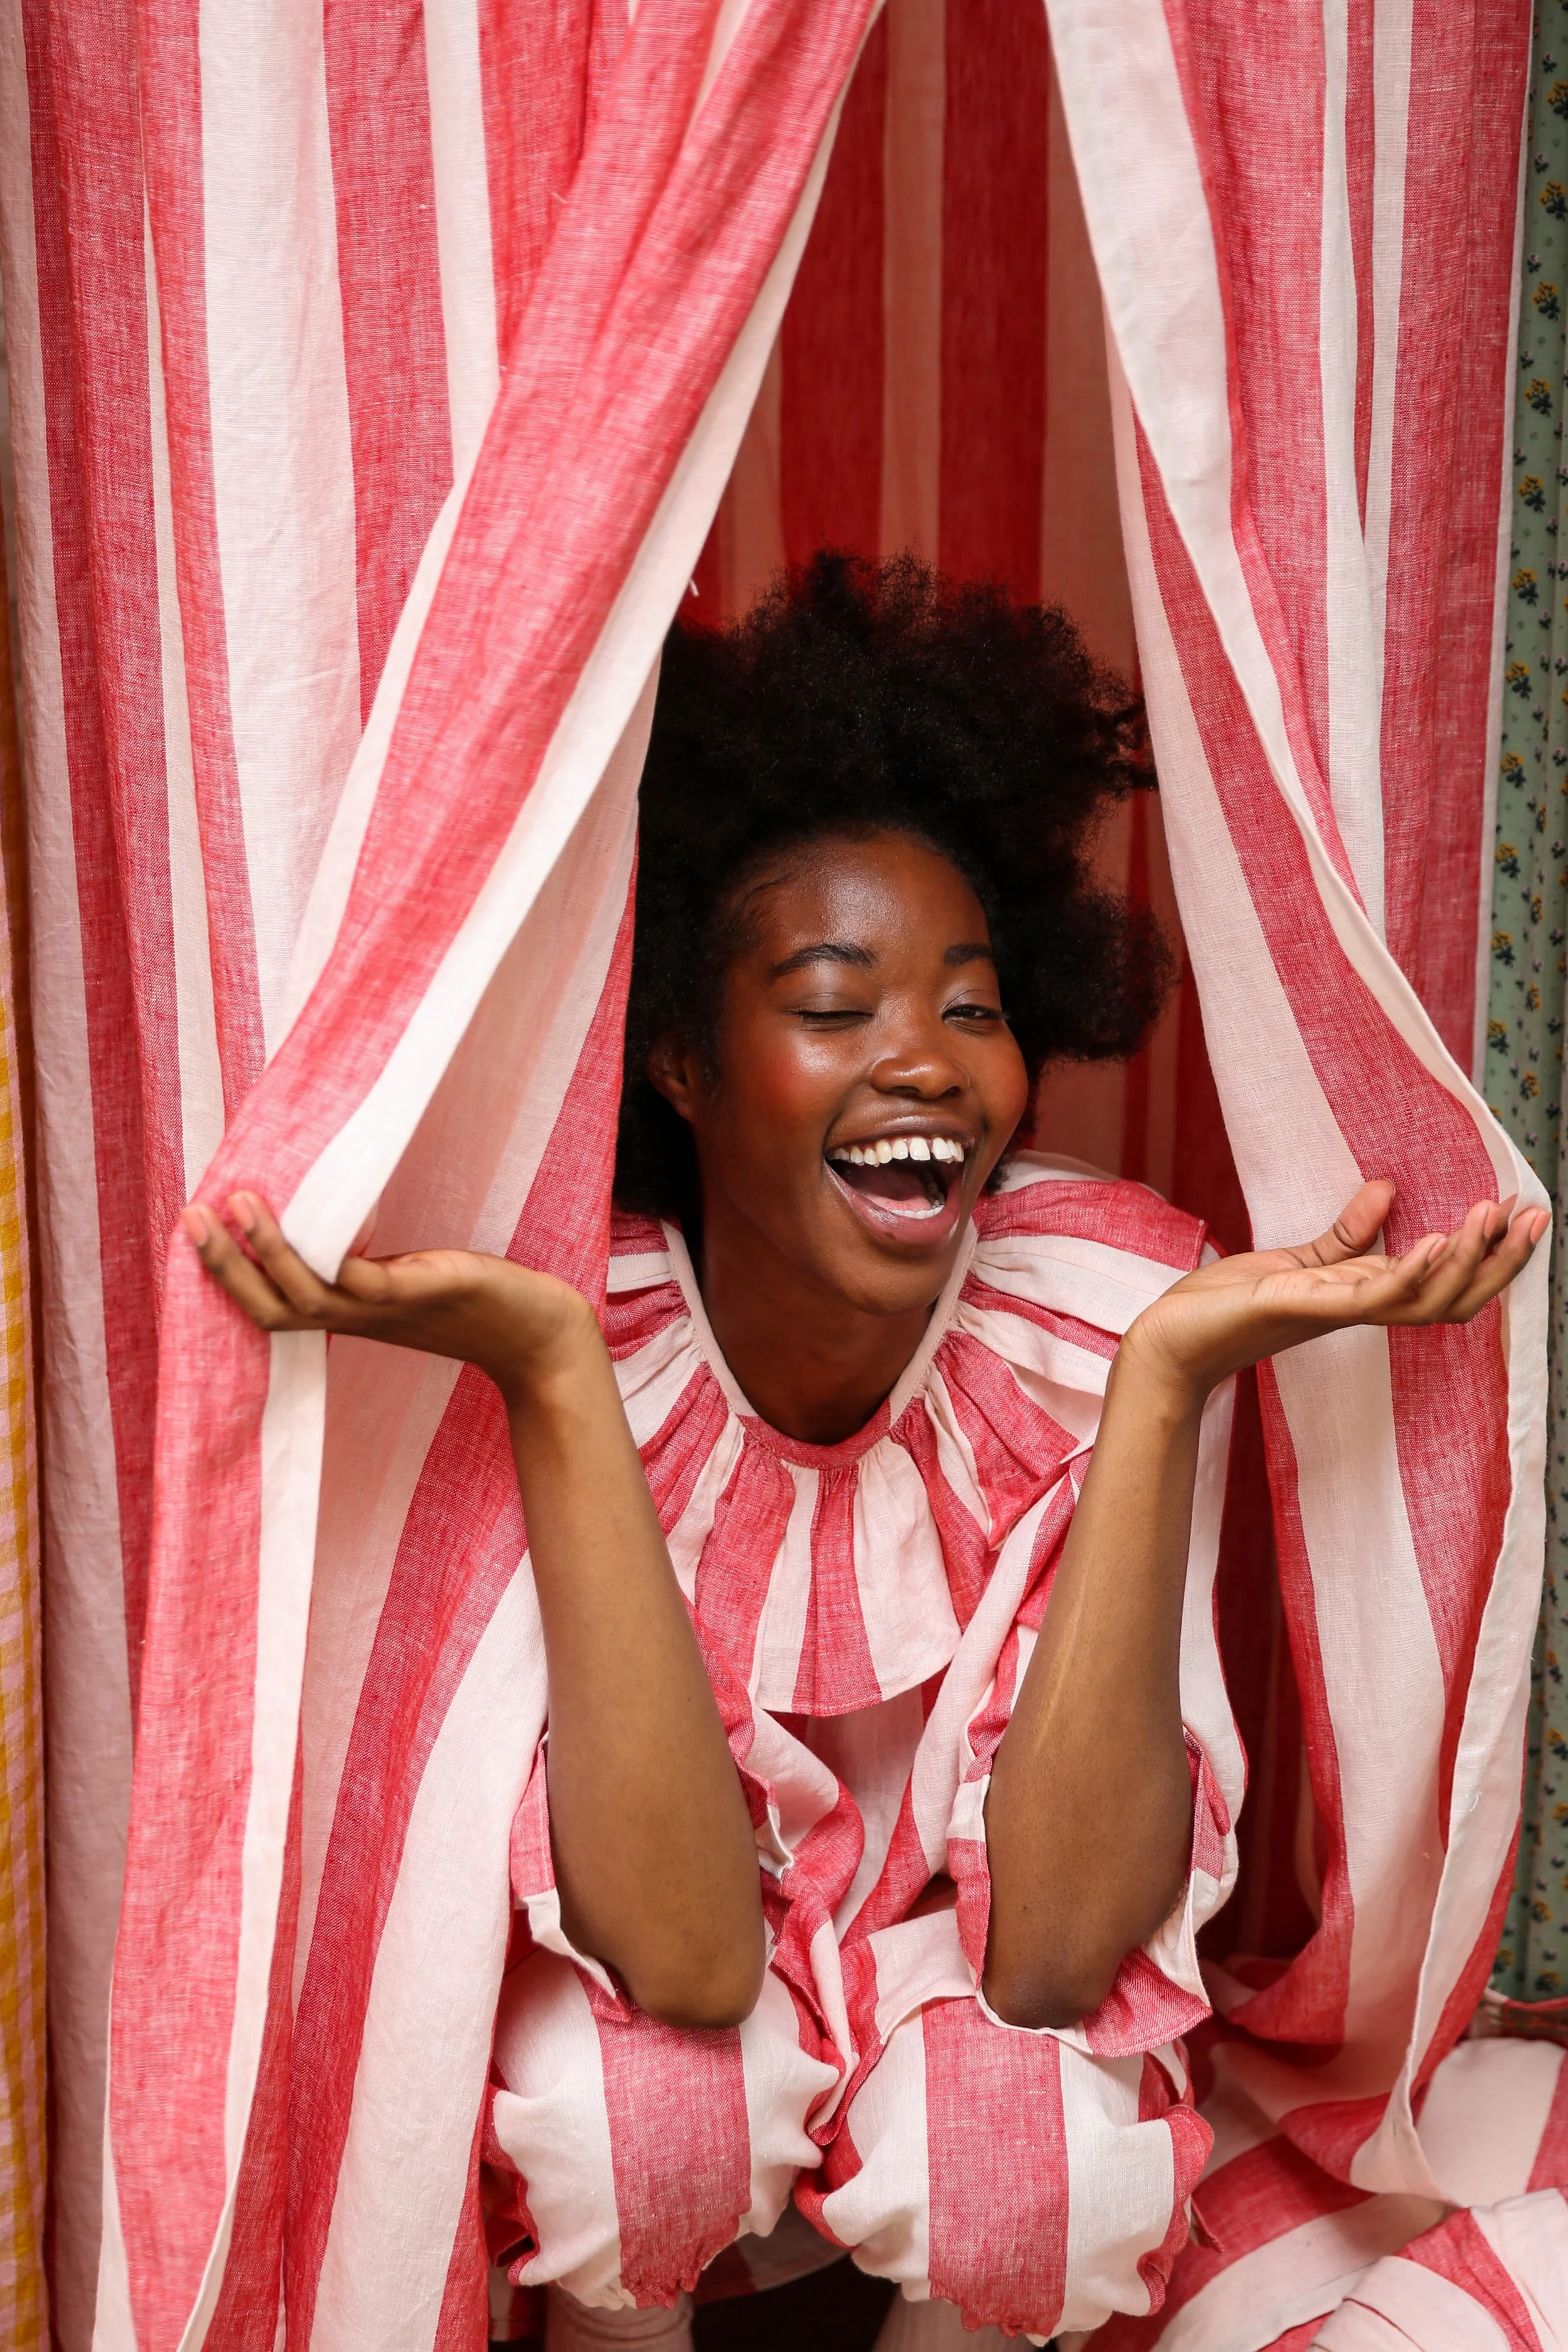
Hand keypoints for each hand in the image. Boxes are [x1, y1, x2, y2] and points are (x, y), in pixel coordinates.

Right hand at [181, 1192, 596, 1407]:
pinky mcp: (422, 1293)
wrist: (540, 1333)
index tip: (192, 1232)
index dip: (228, 1276)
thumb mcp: (409, 1277)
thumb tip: (336, 1212)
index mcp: (349, 1314)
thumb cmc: (477, 1300)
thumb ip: (367, 1258)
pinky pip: (360, 1279)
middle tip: (187, 1215)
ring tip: (234, 1202)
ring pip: (305, 1294)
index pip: (271, 1305)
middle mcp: (357, 1319)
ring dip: (265, 1252)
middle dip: (224, 1264)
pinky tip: (308, 1216)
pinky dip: (328, 1254)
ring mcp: (385, 1310)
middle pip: (271, 1305)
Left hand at [1121, 1180, 1547, 1405]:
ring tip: (1491, 1216)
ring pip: (1426, 1300)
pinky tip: (1436, 1241)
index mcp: (1364, 1297)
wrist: (1173, 1338)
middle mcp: (1361, 1312)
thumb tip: (1386, 1190)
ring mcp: (1338, 1314)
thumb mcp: (1295, 1261)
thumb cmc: (1228, 1304)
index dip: (1487, 1254)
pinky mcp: (1307, 1309)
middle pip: (1454, 1298)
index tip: (1521, 1212)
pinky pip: (1375, 1297)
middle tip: (1536, 1216)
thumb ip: (1345, 1235)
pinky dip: (1410, 1270)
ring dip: (1465, 1259)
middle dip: (1499, 1260)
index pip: (1445, 1281)